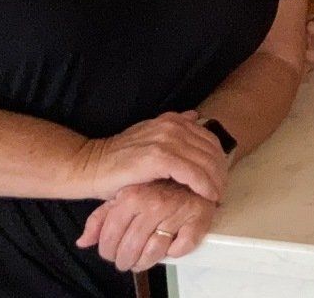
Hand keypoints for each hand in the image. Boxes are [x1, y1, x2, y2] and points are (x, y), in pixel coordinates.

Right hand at [69, 112, 229, 201]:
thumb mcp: (149, 137)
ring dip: (215, 182)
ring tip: (216, 197)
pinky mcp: (159, 158)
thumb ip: (173, 128)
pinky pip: (192, 173)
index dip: (219, 160)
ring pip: (206, 162)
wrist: (91, 167)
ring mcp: (165, 140)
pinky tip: (206, 197)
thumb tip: (195, 116)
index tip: (220, 178)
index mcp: (172, 120)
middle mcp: (171, 126)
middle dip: (221, 173)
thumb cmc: (120, 161)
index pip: (209, 139)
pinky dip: (203, 186)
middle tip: (221, 192)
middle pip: (212, 150)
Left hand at [76, 180, 215, 273]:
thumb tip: (83, 241)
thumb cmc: (146, 182)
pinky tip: (168, 247)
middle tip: (125, 261)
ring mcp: (177, 208)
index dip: (107, 250)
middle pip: (131, 247)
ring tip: (141, 261)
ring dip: (145, 262)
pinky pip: (183, 245)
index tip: (110, 254)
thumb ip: (99, 219)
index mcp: (132, 196)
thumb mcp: (117, 195)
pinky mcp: (199, 214)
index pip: (111, 236)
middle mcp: (154, 202)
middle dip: (125, 260)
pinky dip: (175, 251)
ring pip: (155, 251)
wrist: (178, 159)